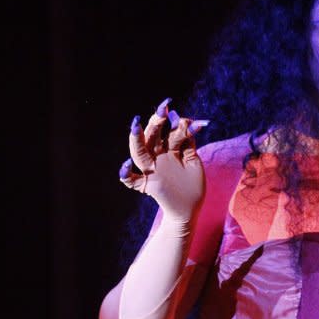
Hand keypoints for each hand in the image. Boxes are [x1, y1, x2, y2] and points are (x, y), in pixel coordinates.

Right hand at [119, 98, 208, 221]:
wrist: (190, 209)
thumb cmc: (191, 184)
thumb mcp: (193, 160)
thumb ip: (188, 143)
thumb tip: (187, 121)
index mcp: (169, 149)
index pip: (168, 131)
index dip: (172, 121)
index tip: (177, 111)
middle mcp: (158, 157)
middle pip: (152, 137)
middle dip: (156, 123)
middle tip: (162, 109)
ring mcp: (151, 170)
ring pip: (139, 153)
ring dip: (136, 139)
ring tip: (136, 125)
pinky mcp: (148, 185)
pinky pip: (131, 180)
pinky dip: (125, 173)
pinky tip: (126, 165)